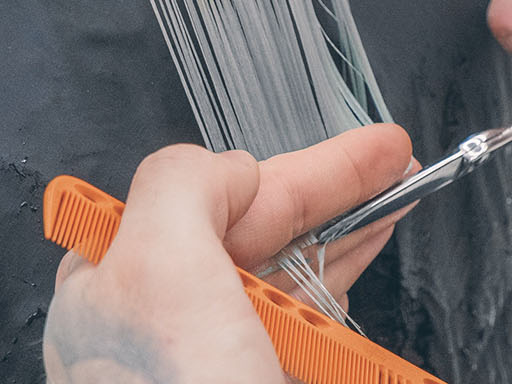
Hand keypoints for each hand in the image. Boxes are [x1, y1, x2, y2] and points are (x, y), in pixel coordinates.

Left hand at [43, 124, 413, 382]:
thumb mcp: (160, 267)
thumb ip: (183, 187)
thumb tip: (229, 171)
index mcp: (111, 287)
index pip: (203, 198)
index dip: (290, 169)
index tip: (364, 150)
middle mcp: (158, 328)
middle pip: (254, 235)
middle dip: (330, 193)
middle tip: (395, 162)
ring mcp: (210, 370)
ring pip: (287, 283)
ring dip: (346, 239)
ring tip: (399, 205)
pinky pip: (307, 341)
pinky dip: (342, 305)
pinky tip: (365, 275)